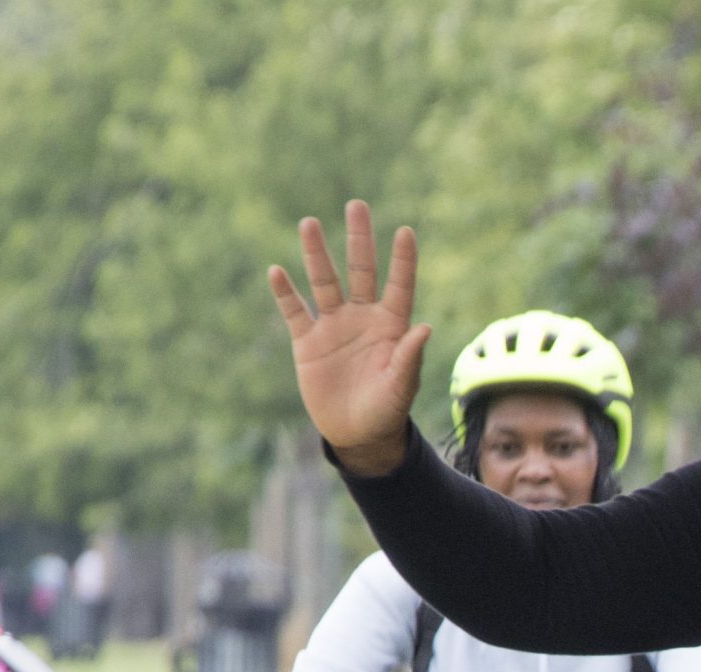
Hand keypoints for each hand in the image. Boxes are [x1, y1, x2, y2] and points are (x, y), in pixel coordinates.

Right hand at [268, 204, 429, 474]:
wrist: (357, 435)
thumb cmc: (386, 411)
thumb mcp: (400, 388)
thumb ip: (409, 357)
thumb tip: (424, 327)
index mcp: (390, 326)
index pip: (399, 286)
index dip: (402, 261)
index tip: (405, 232)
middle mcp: (362, 318)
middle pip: (360, 271)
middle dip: (359, 240)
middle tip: (356, 207)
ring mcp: (333, 326)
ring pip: (324, 282)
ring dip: (317, 255)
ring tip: (309, 224)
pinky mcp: (308, 342)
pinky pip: (295, 311)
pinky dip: (285, 293)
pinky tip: (277, 272)